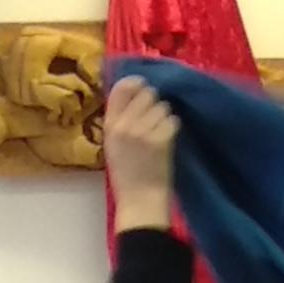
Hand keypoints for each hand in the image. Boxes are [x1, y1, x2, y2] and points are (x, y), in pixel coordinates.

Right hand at [105, 77, 176, 230]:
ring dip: (165, 115)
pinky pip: (173, 121)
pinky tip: (168, 139)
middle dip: (153, 102)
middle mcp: (125, 124)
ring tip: (160, 131)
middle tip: (154, 117)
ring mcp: (144, 131)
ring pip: (163, 106)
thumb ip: (119, 119)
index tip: (142, 86)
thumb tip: (132, 92)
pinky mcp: (162, 140)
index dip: (135, 83)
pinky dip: (173, 128)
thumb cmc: (126, 174)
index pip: (121, 88)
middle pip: (147, 93)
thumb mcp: (113, 144)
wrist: (140, 200)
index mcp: (110, 124)